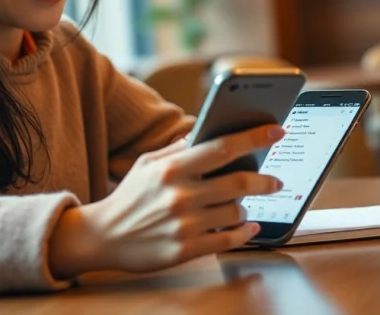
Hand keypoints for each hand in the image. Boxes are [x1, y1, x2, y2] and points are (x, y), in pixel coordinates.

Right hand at [50, 124, 283, 276]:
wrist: (103, 235)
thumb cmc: (130, 196)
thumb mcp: (147, 164)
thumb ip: (178, 149)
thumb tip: (207, 132)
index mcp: (171, 168)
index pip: (222, 147)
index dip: (254, 138)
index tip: (276, 130)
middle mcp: (180, 195)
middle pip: (238, 182)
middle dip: (265, 180)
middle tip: (275, 180)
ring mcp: (184, 224)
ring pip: (236, 212)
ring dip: (246, 208)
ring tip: (242, 205)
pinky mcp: (186, 249)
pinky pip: (228, 240)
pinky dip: (244, 233)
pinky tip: (249, 226)